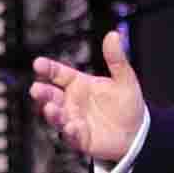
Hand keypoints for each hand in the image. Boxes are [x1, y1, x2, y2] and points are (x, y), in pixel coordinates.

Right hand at [29, 31, 144, 160]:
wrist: (137, 131)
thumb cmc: (127, 103)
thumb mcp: (124, 78)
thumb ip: (116, 58)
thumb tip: (114, 35)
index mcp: (80, 84)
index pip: (60, 74)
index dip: (48, 69)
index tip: (38, 63)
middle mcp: (73, 102)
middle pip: (52, 96)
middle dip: (43, 93)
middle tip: (36, 88)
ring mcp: (74, 120)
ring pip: (57, 117)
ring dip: (52, 113)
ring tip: (50, 107)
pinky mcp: (80, 138)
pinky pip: (72, 136)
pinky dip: (70, 132)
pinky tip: (72, 127)